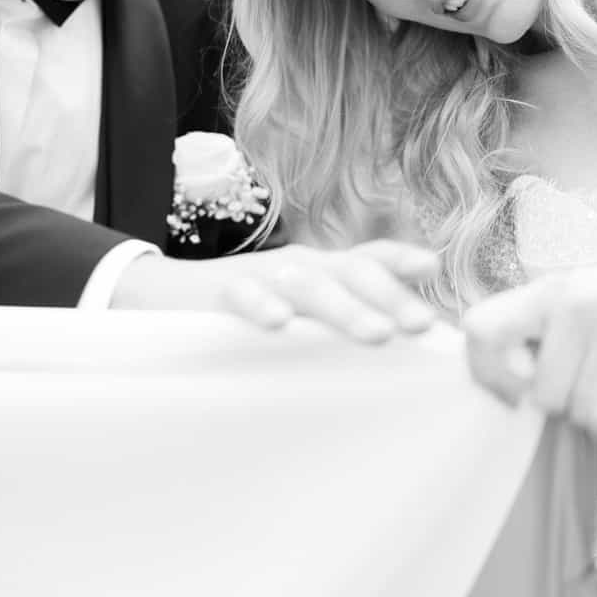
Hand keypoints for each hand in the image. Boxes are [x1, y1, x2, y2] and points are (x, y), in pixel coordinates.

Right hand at [111, 240, 439, 342]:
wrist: (163, 297)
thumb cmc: (248, 308)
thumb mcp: (303, 308)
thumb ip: (353, 312)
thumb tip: (415, 328)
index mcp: (322, 271)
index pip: (368, 260)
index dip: (399, 264)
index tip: (434, 273)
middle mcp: (298, 267)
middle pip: (348, 273)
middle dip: (387, 298)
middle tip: (418, 327)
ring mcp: (260, 277)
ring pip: (307, 284)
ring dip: (343, 308)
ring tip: (378, 335)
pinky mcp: (219, 293)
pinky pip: (243, 295)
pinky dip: (262, 306)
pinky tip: (281, 324)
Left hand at [463, 267, 596, 442]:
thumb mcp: (558, 311)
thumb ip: (518, 336)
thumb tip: (496, 388)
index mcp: (544, 290)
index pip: (481, 331)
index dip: (489, 374)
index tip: (514, 389)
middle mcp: (580, 301)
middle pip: (541, 393)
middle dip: (559, 403)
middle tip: (578, 383)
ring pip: (578, 412)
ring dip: (590, 415)